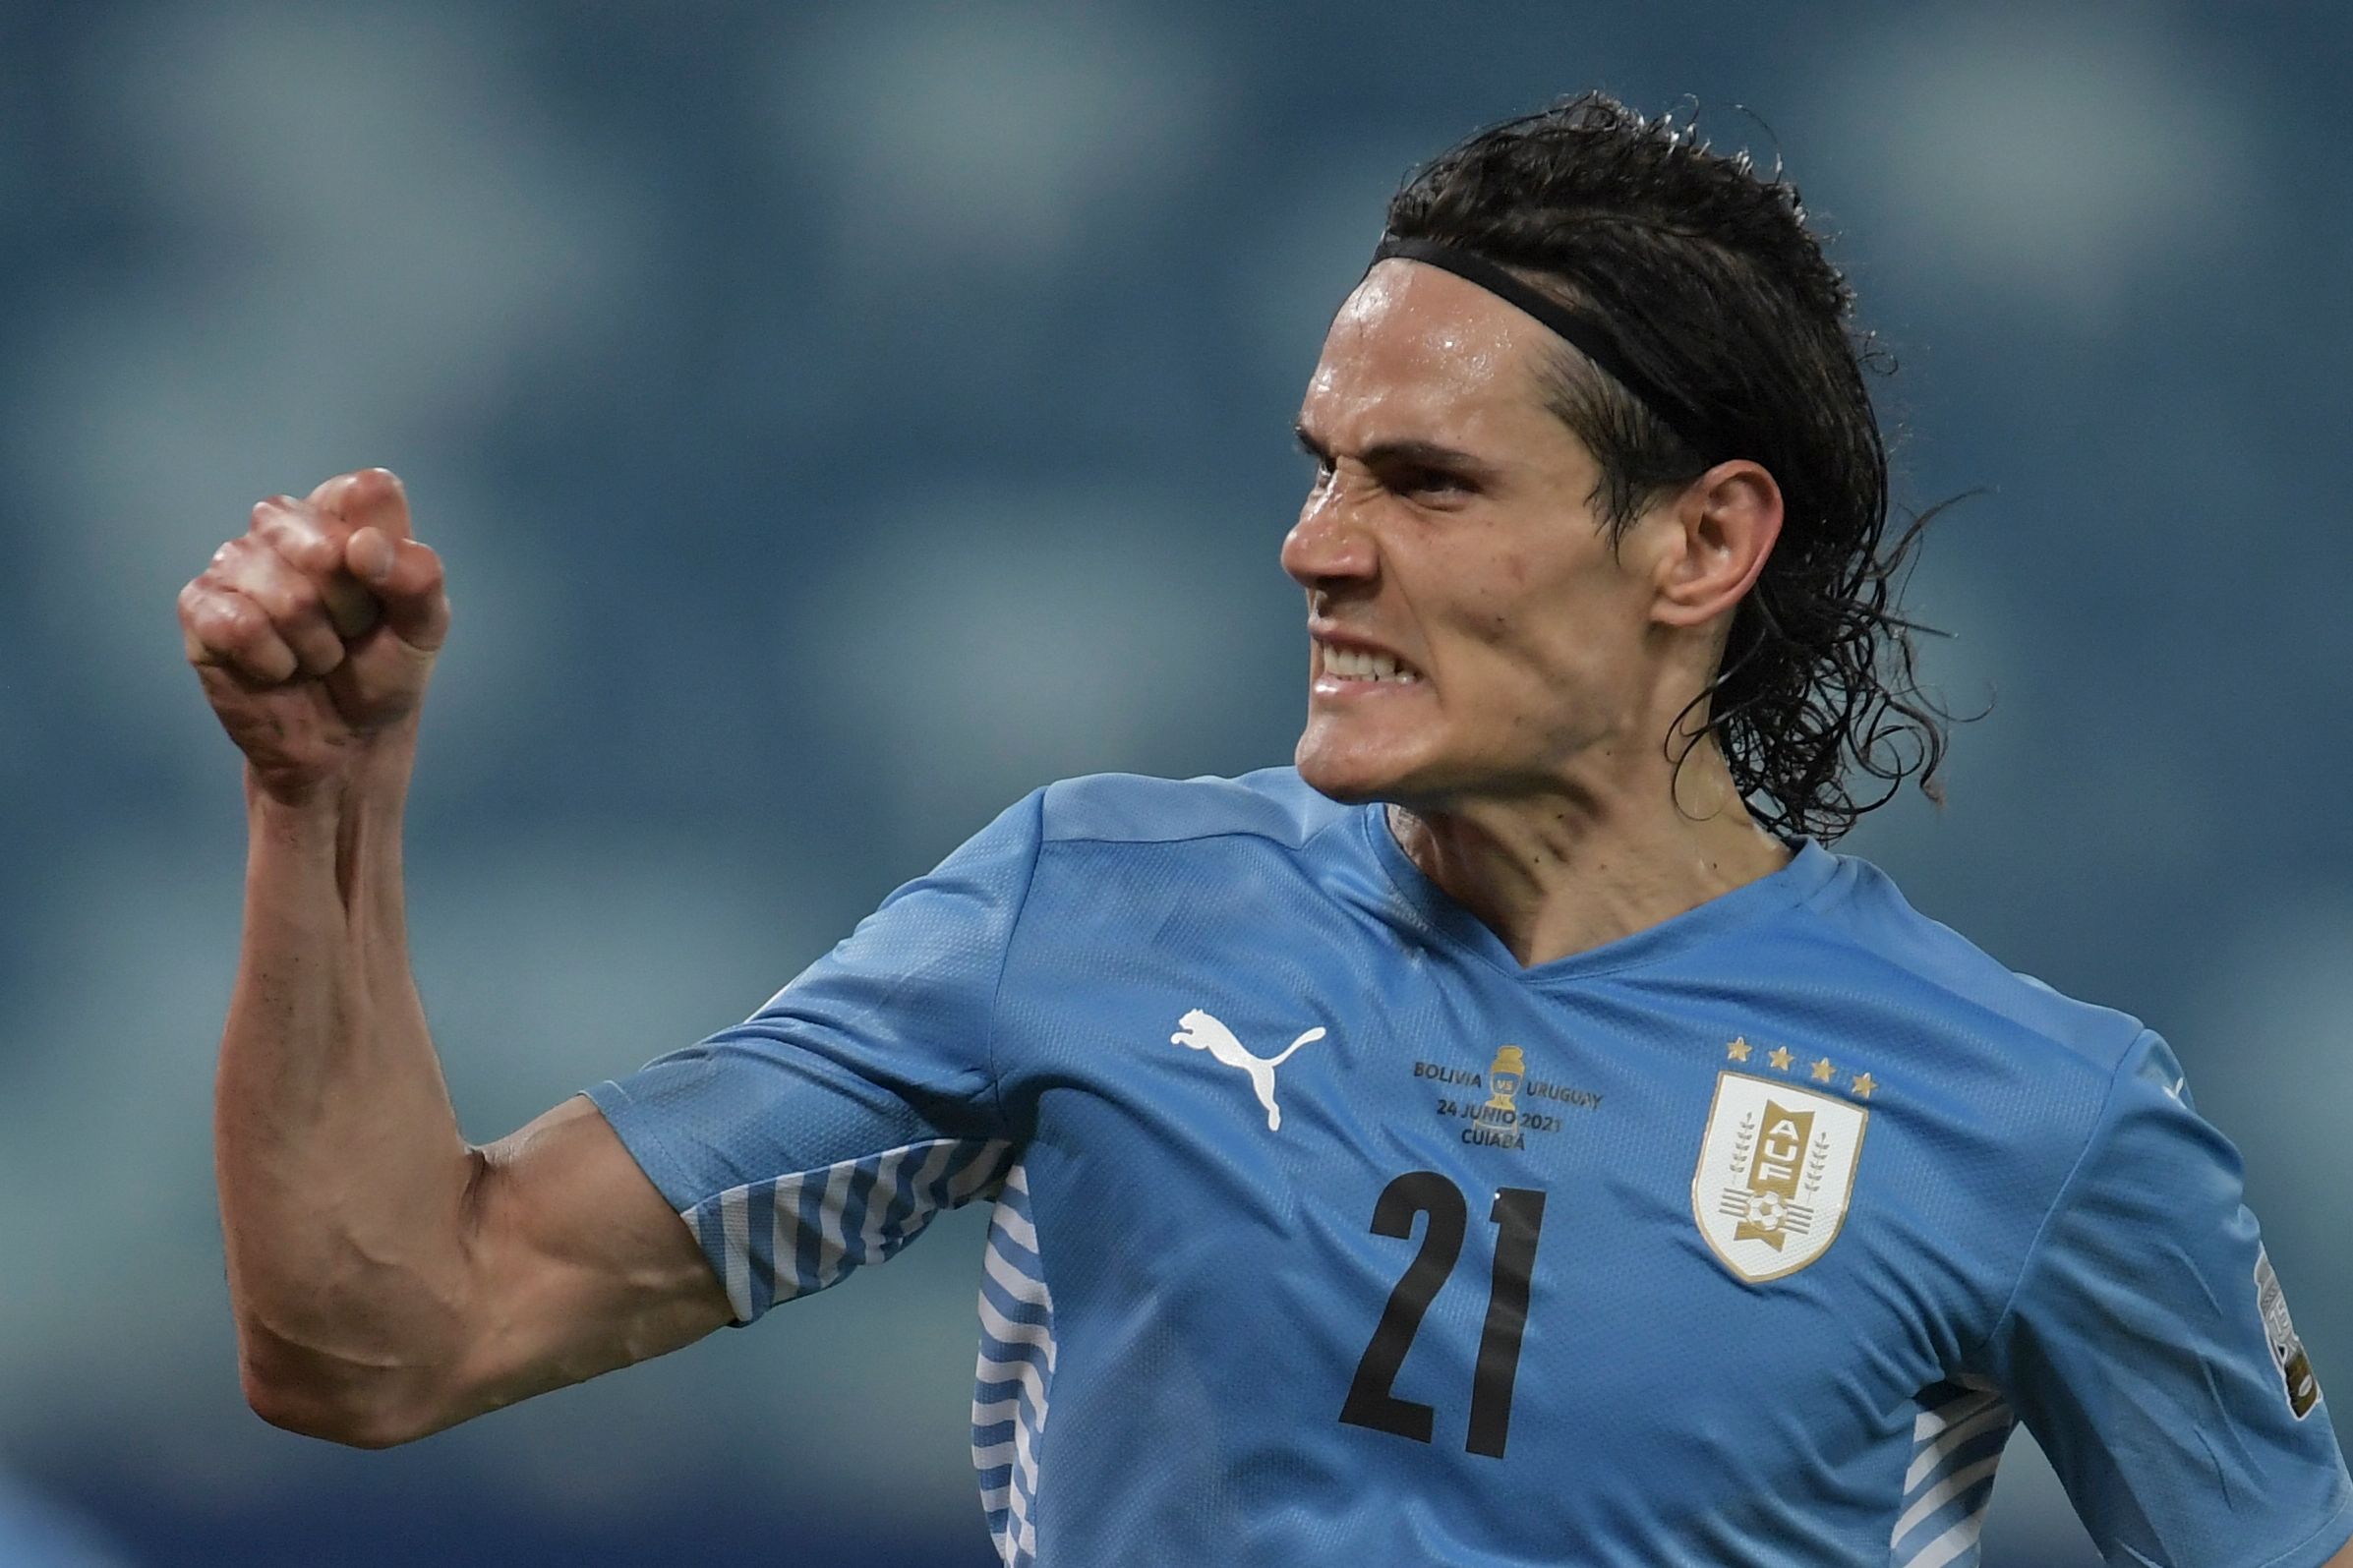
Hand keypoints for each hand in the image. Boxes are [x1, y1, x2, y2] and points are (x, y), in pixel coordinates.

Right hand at [179, 468, 450, 800]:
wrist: (344, 740)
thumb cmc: (382, 670)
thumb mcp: (425, 627)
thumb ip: (418, 578)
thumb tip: (362, 546)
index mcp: (341, 510)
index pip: (364, 493)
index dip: (383, 558)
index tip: (384, 595)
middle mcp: (282, 522)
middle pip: (325, 548)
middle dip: (350, 612)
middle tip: (348, 634)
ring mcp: (234, 561)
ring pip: (286, 596)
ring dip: (316, 647)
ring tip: (315, 656)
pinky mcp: (198, 606)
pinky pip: (239, 626)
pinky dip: (274, 663)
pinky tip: (278, 669)